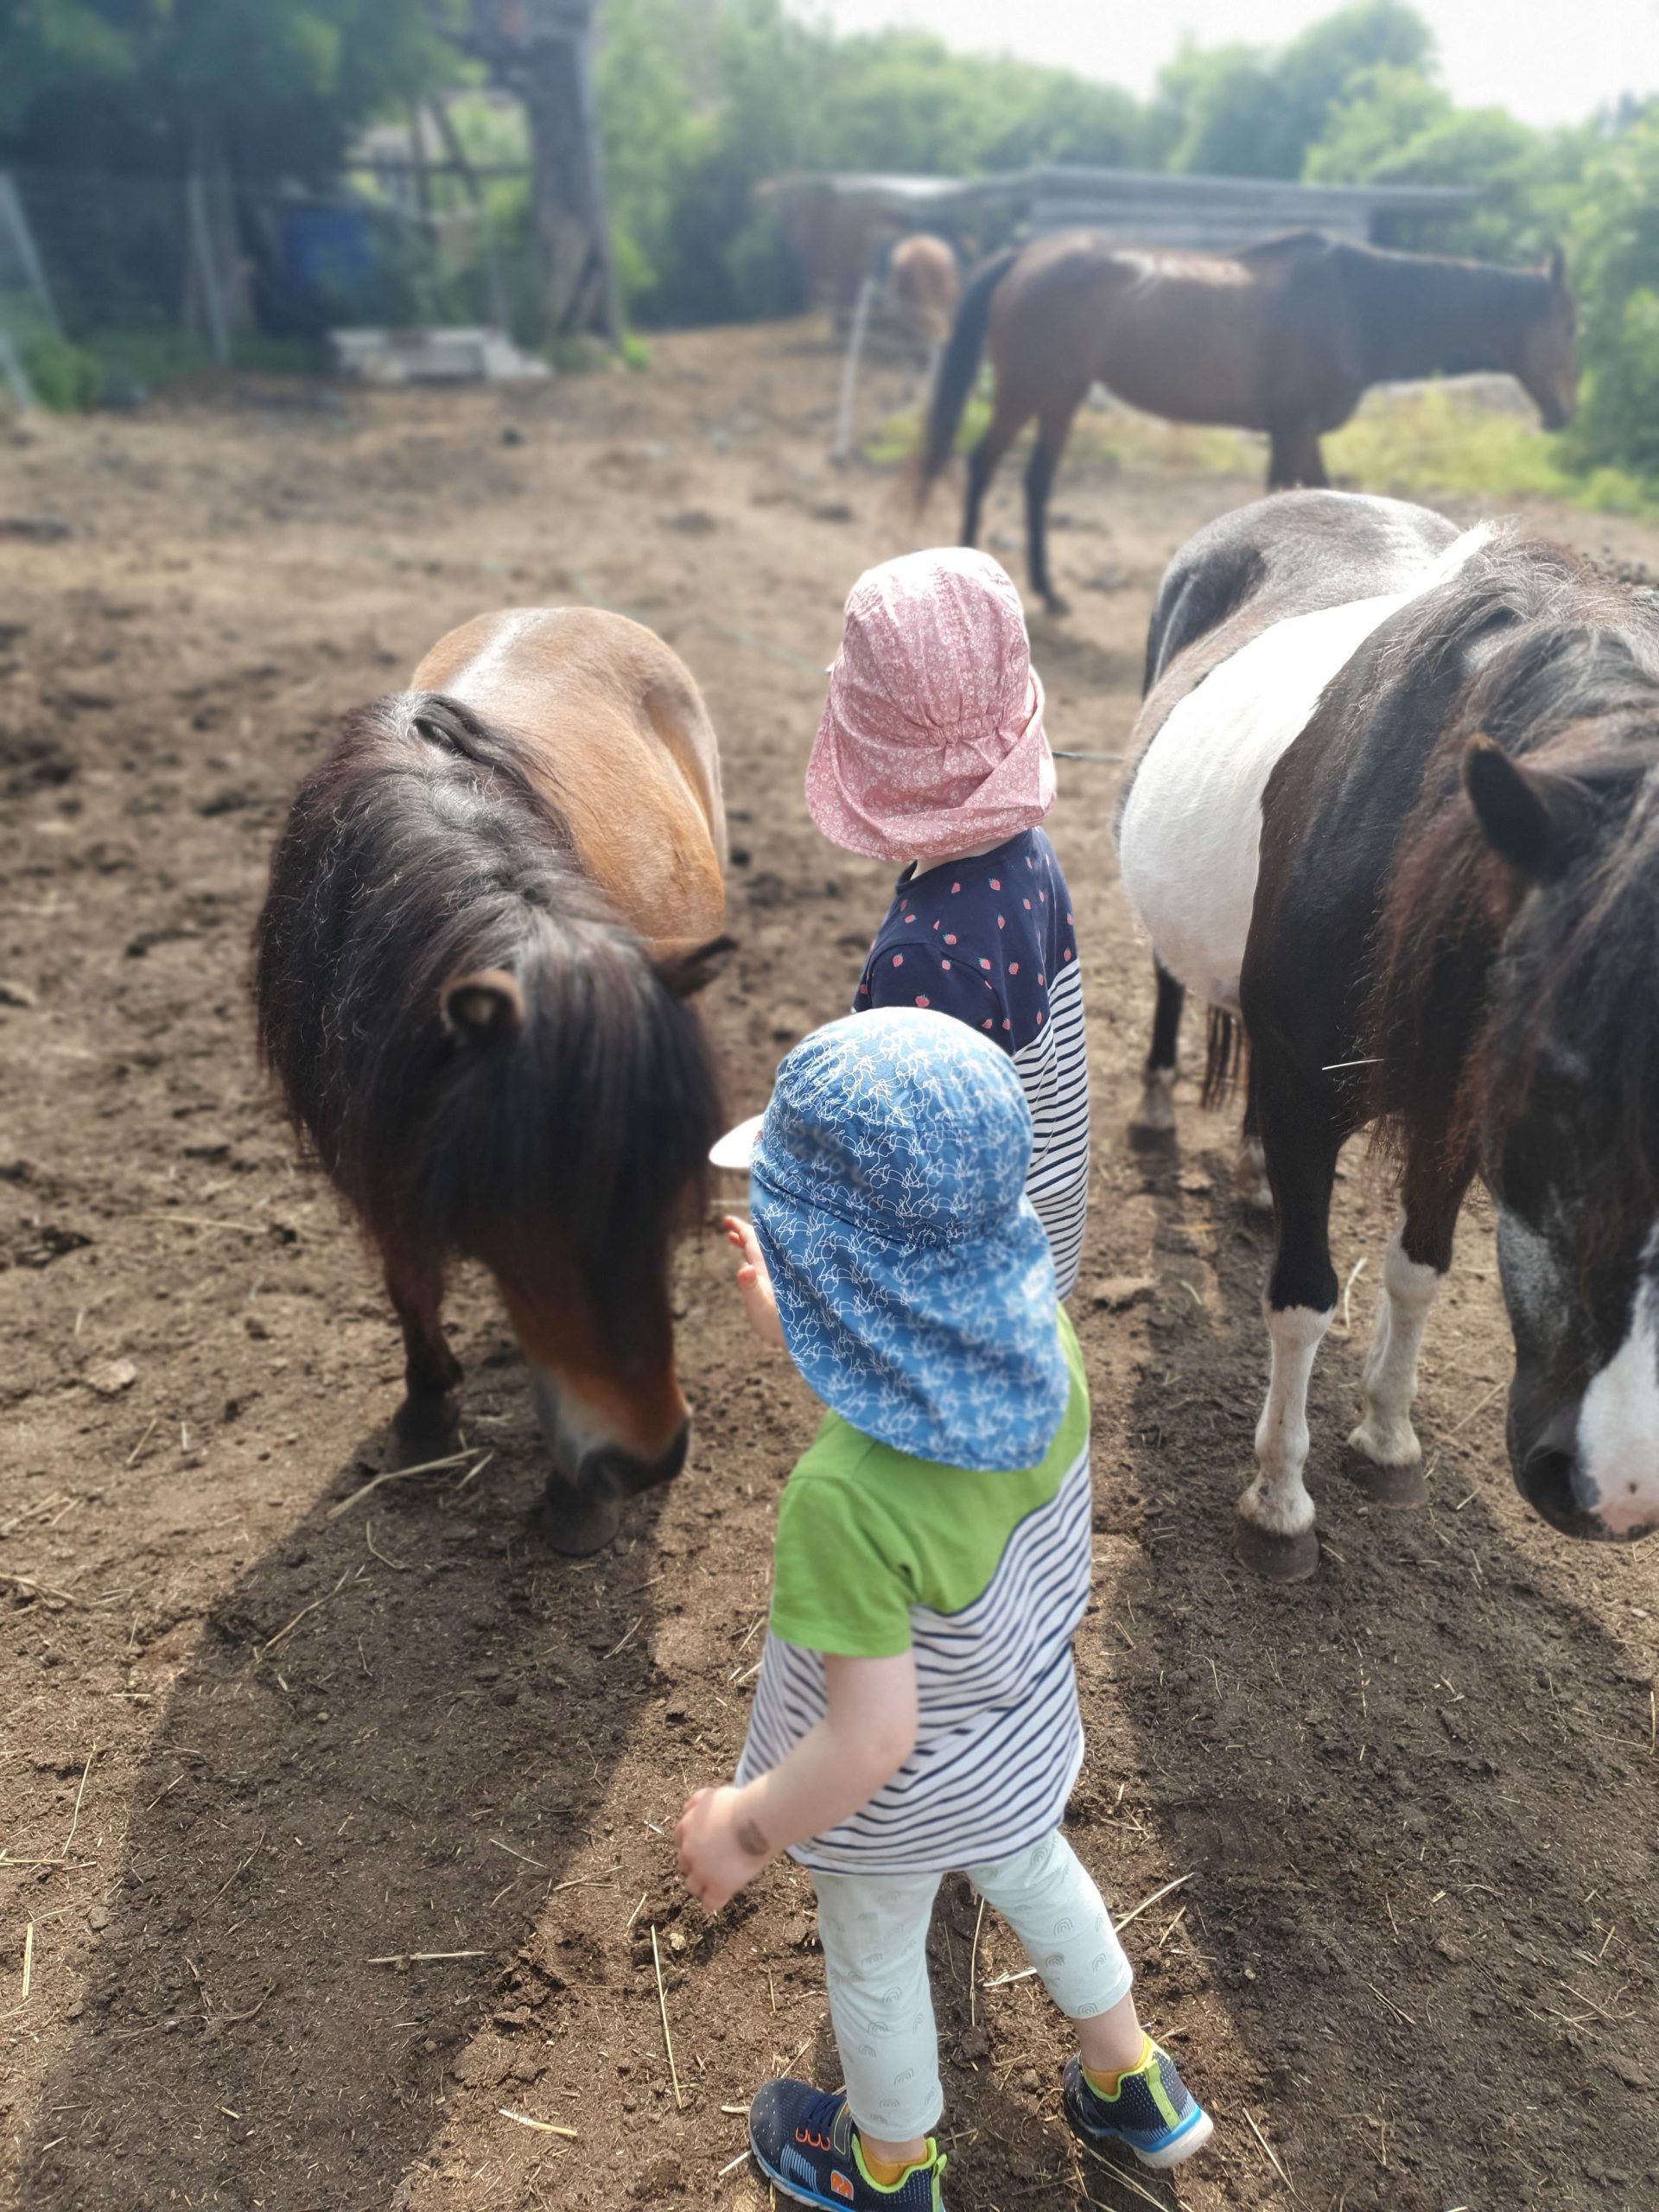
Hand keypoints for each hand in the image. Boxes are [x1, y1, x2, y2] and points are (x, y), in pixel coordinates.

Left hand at [676, 1784, 773, 1910]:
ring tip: (718, 1881)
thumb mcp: (712, 1795)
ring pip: (692, 1886)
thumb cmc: (739, 1804)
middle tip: (715, 1862)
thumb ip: (698, 1803)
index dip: (692, 1845)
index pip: (679, 1841)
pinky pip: (709, 1903)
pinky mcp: (718, 1887)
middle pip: (684, 1864)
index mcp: (686, 1827)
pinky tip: (723, 1896)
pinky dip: (714, 1901)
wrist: (755, 1819)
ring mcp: (702, 1871)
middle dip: (696, 1864)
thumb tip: (688, 1809)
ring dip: (702, 1884)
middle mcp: (689, 1851)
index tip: (704, 1846)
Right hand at [722, 1216, 784, 1346]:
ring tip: (735, 1240)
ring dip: (749, 1246)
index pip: (754, 1240)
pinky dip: (756, 1261)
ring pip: (764, 1254)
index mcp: (769, 1268)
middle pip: (760, 1244)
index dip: (741, 1228)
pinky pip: (768, 1267)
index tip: (727, 1220)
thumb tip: (745, 1268)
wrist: (807, 1341)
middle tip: (728, 1224)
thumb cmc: (783, 1325)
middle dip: (744, 1233)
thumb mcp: (761, 1307)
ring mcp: (780, 1278)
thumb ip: (751, 1287)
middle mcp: (776, 1269)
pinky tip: (751, 1268)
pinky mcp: (784, 1289)